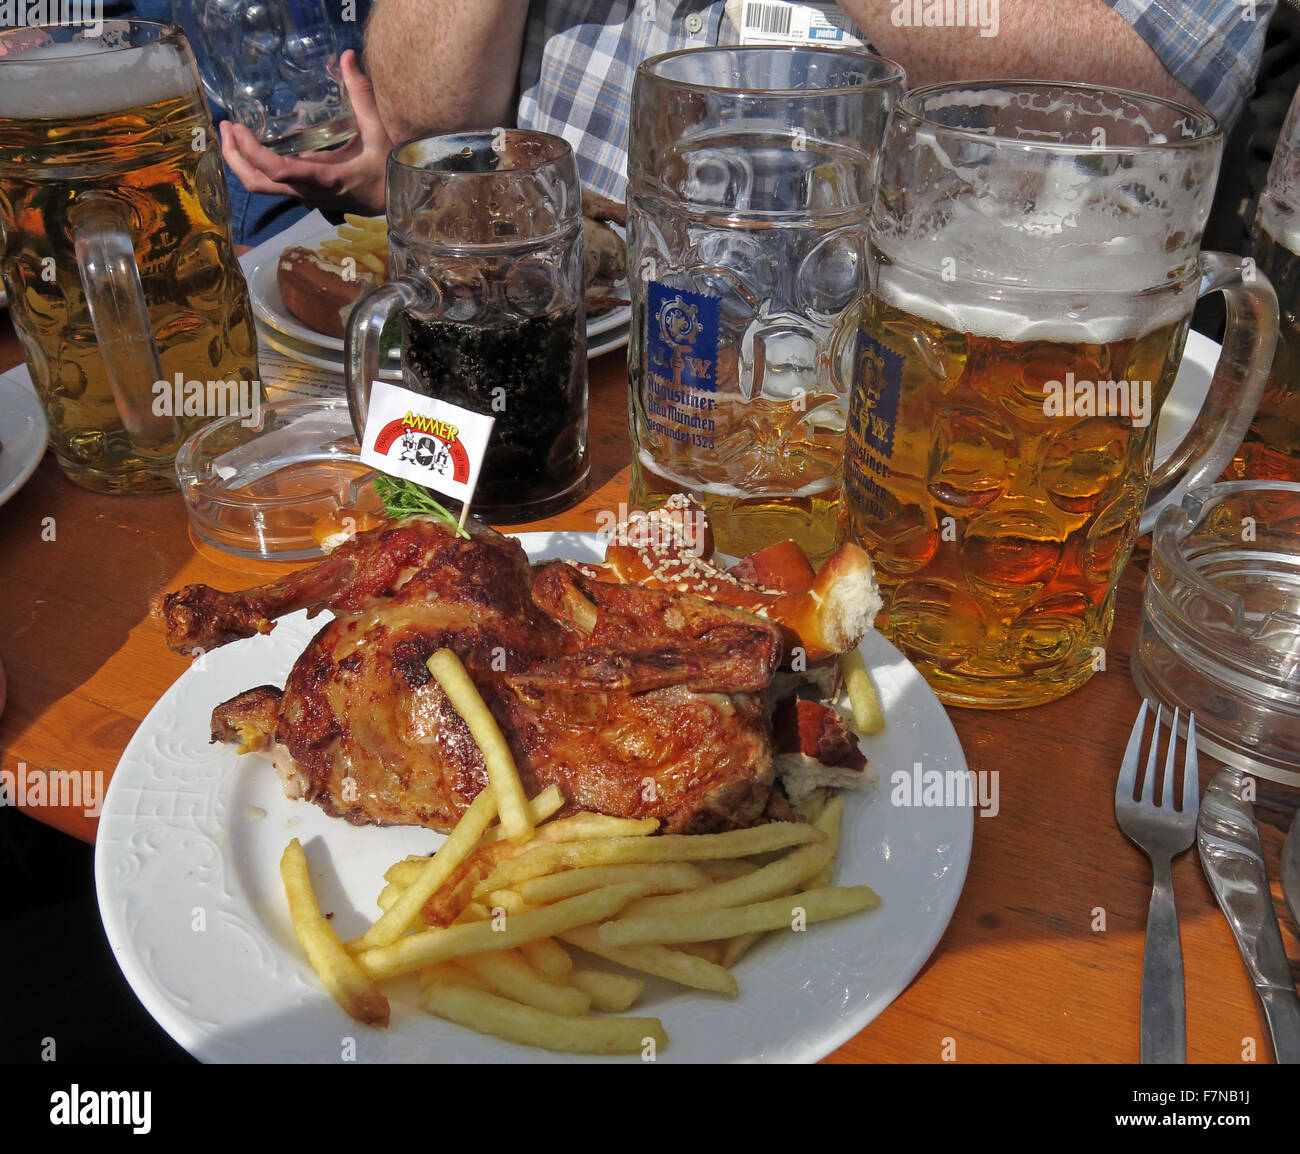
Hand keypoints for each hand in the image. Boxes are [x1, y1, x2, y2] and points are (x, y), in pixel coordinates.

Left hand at [219, 49, 391, 213]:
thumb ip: (361, 94)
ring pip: (262, 185)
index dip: (254, 153)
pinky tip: (254, 140)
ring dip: (241, 162)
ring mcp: (305, 194)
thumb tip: (347, 57)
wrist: (398, 201)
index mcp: (325, 178)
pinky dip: (256, 162)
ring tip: (232, 133)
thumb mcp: (378, 131)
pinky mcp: (306, 191)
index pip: (279, 171)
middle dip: (235, 158)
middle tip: (225, 127)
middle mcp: (309, 191)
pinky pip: (273, 181)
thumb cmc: (390, 168)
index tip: (238, 128)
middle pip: (258, 184)